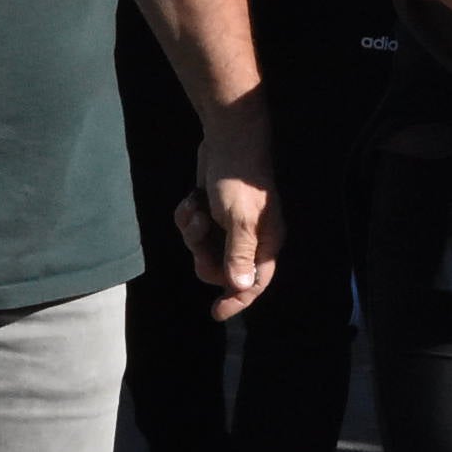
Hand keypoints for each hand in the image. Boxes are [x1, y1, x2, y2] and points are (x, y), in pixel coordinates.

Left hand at [178, 110, 285, 320]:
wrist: (227, 138)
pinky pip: (193, 228)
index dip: (237, 301)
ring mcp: (229, 224)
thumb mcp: (239, 219)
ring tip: (194, 207)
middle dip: (202, 253)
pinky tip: (190, 198)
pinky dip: (187, 216)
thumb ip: (239, 253)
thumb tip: (240, 286)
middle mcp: (249, 237)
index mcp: (265, 242)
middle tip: (197, 233)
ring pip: (202, 247)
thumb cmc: (239, 179)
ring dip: (192, 231)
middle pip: (221, 268)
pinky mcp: (212, 211)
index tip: (216, 314)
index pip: (254, 283)